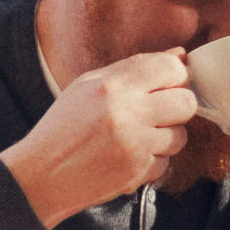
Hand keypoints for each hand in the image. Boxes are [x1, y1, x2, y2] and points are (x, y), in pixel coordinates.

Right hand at [0, 51, 199, 227]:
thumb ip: (134, 69)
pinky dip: (152, 161)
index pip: (171, 69)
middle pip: (186, 102)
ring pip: (180, 136)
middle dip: (178, 106)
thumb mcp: (88, 86)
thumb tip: (180, 56)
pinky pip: (165, 163)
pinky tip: (130, 156)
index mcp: (112, 85)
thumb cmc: (63, 126)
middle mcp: (127, 113)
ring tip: (140, 136)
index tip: (167, 84)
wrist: (42, 174)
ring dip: (166, 136)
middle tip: (159, 111)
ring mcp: (135, 145)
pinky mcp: (137, 172)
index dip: (176, 75)